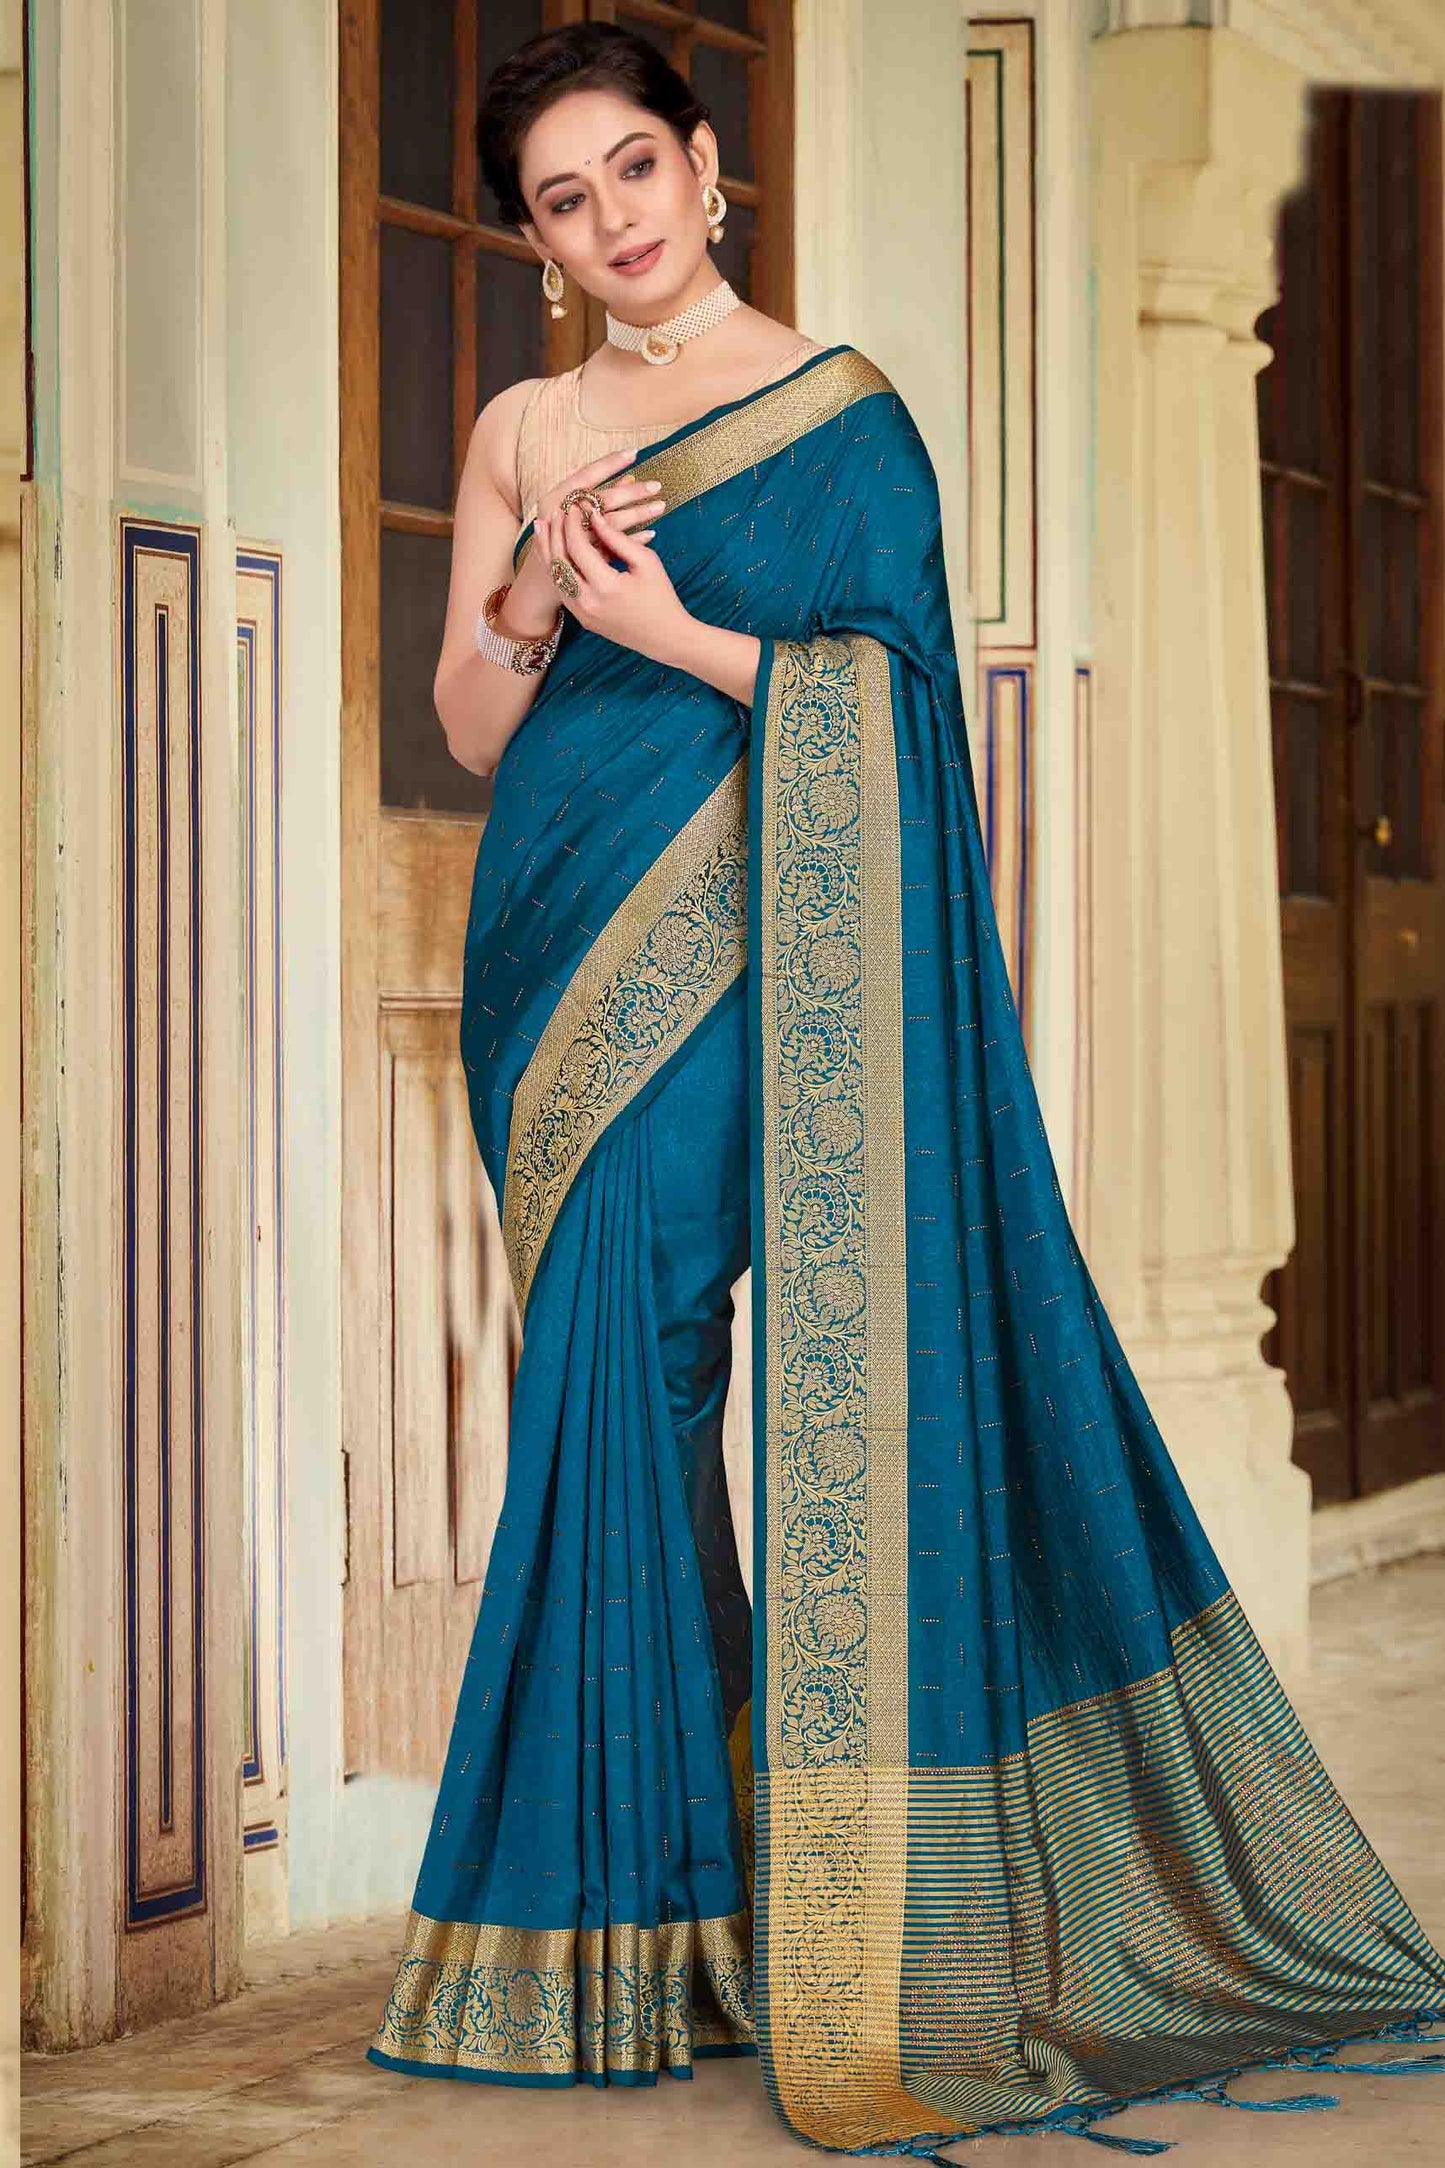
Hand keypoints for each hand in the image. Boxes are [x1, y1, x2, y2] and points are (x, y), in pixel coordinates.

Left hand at [541, 497, 692, 667]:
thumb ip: (617, 538)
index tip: (576, 505)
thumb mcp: (646, 561)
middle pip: (559, 560)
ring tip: (544, 525)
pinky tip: (553, 550)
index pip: (579, 547)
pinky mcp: (582, 619)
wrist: (665, 637)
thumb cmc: (661, 595)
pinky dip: (555, 567)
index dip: (574, 523)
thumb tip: (594, 515)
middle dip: (556, 532)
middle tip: (557, 510)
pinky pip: (562, 588)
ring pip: (555, 575)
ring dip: (548, 548)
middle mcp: (589, 602)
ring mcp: (582, 614)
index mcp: (607, 587)